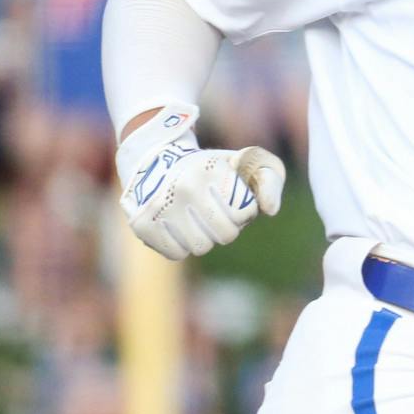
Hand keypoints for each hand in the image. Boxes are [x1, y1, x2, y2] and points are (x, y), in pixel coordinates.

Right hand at [117, 105, 285, 260]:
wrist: (157, 160)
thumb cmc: (211, 167)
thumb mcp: (247, 161)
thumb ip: (270, 180)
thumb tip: (270, 210)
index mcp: (211, 169)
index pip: (245, 213)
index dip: (244, 212)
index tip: (233, 200)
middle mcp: (184, 186)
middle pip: (225, 235)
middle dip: (226, 228)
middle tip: (216, 214)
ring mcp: (159, 206)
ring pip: (201, 247)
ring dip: (204, 237)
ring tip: (196, 219)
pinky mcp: (142, 224)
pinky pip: (176, 254)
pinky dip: (182, 246)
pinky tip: (178, 226)